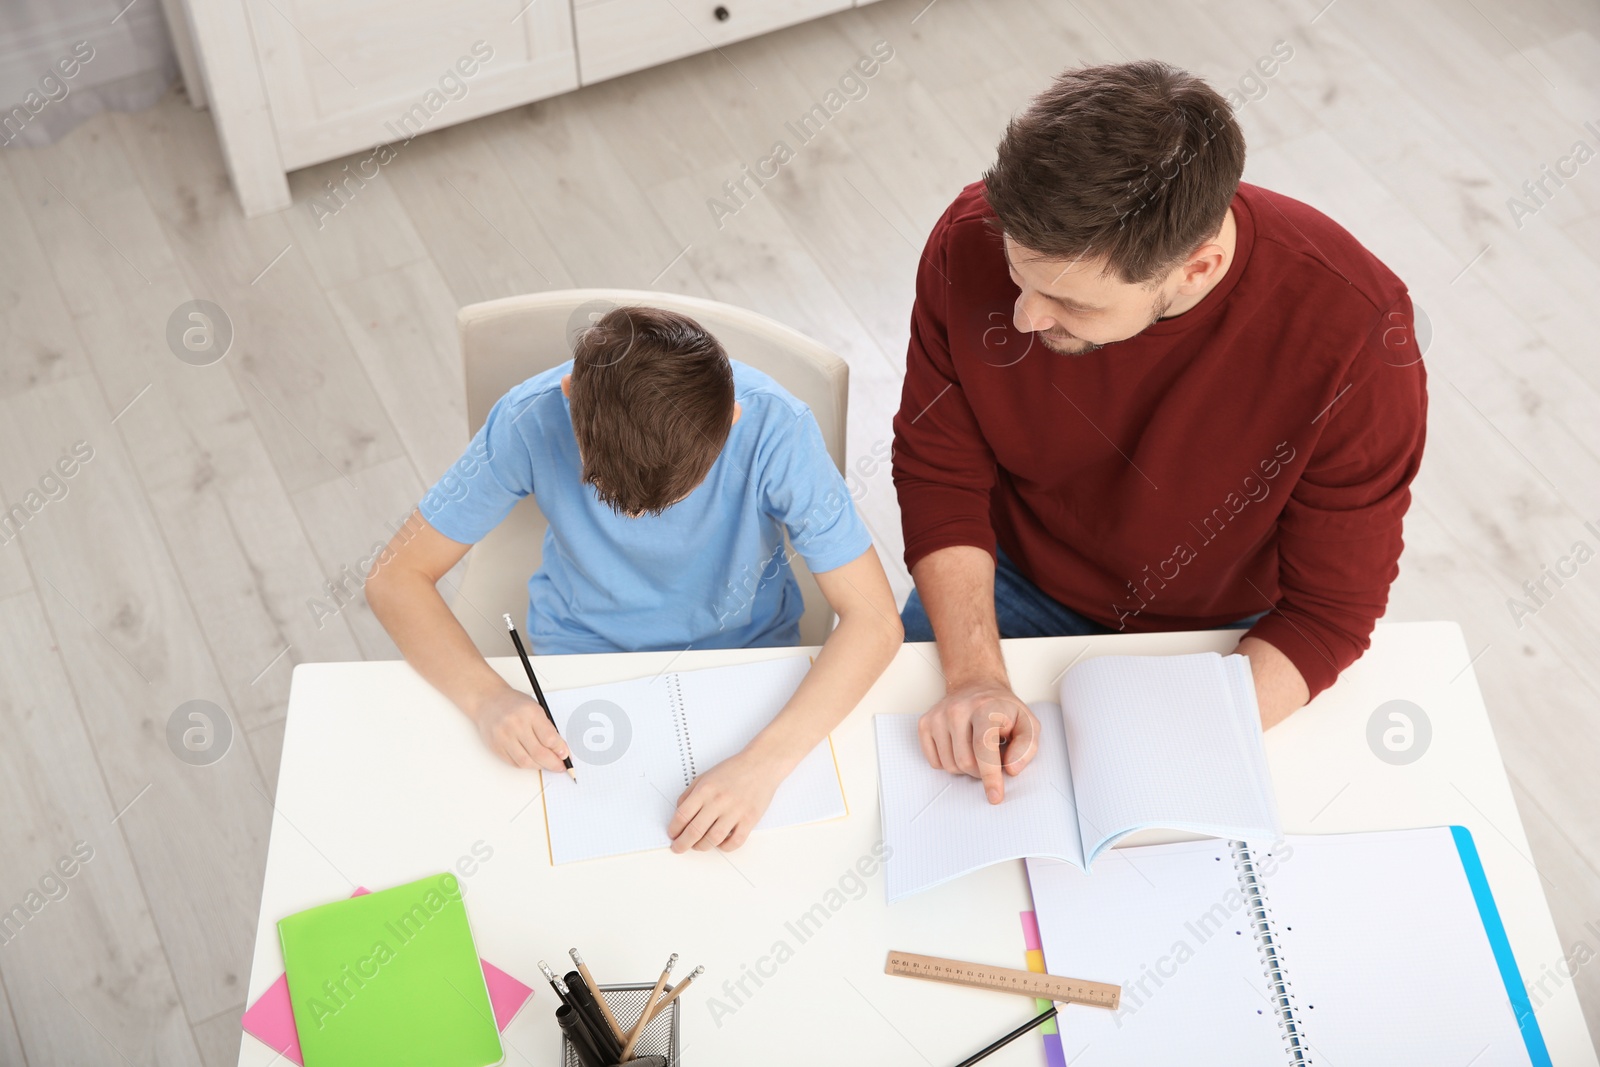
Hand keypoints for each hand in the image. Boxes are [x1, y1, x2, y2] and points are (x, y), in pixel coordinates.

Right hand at [471, 687, 569, 771]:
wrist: (489, 701)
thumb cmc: (515, 705)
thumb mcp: (536, 709)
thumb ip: (547, 728)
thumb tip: (560, 750)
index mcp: (530, 713)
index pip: (549, 738)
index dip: (560, 750)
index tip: (565, 756)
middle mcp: (516, 725)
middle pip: (539, 753)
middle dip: (553, 763)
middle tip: (560, 767)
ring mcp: (504, 737)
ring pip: (526, 762)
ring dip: (539, 766)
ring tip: (546, 764)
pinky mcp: (496, 747)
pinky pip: (514, 763)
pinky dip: (526, 765)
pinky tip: (532, 761)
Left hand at [667, 752, 782, 852]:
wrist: (761, 764)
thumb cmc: (733, 770)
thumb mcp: (705, 776)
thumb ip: (689, 794)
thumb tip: (679, 814)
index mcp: (705, 789)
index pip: (682, 815)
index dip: (674, 829)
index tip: (672, 835)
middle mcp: (718, 801)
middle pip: (694, 831)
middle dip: (682, 844)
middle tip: (678, 848)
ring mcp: (735, 811)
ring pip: (713, 839)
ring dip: (701, 847)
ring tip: (698, 846)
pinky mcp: (750, 819)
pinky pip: (735, 842)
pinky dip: (725, 847)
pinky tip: (720, 843)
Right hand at [918, 680, 1038, 803]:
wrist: (976, 685)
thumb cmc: (1002, 709)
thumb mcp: (1028, 723)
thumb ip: (1027, 747)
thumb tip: (1011, 769)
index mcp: (985, 707)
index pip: (983, 747)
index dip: (990, 776)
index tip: (994, 796)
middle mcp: (958, 709)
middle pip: (965, 762)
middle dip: (981, 771)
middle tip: (991, 758)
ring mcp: (938, 716)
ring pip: (949, 766)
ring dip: (966, 768)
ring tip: (975, 750)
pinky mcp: (925, 723)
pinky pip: (935, 762)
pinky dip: (949, 763)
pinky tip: (959, 747)